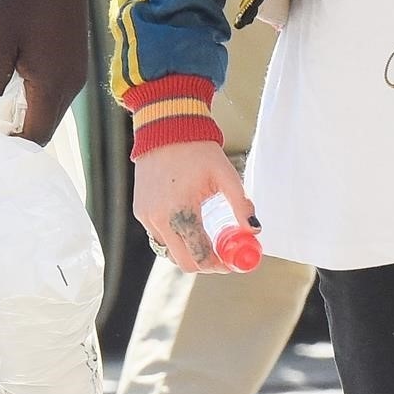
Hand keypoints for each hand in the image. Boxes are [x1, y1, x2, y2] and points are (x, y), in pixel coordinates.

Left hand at [0, 0, 92, 140]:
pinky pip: (59, 95)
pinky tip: (20, 82)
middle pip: (46, 128)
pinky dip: (40, 99)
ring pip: (53, 112)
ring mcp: (78, 77)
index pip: (36, 135)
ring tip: (3, 100)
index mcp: (51, 86)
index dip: (14, 143)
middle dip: (20, 131)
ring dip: (29, 114)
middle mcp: (71, 87)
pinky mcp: (78, 67)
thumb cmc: (22, 5)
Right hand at [135, 137, 255, 272]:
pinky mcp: (140, 211)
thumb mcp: (226, 175)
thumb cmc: (198, 150)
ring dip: (188, 250)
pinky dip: (174, 237)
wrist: (165, 129)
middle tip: (221, 252)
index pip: (200, 257)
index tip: (231, 261)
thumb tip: (254, 230)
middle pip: (184, 262)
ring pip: (169, 251)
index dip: (218, 265)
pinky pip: (158, 236)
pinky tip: (187, 221)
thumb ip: (241, 205)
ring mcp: (146, 217)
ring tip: (205, 234)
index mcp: (181, 212)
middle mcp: (159, 219)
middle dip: (205, 262)